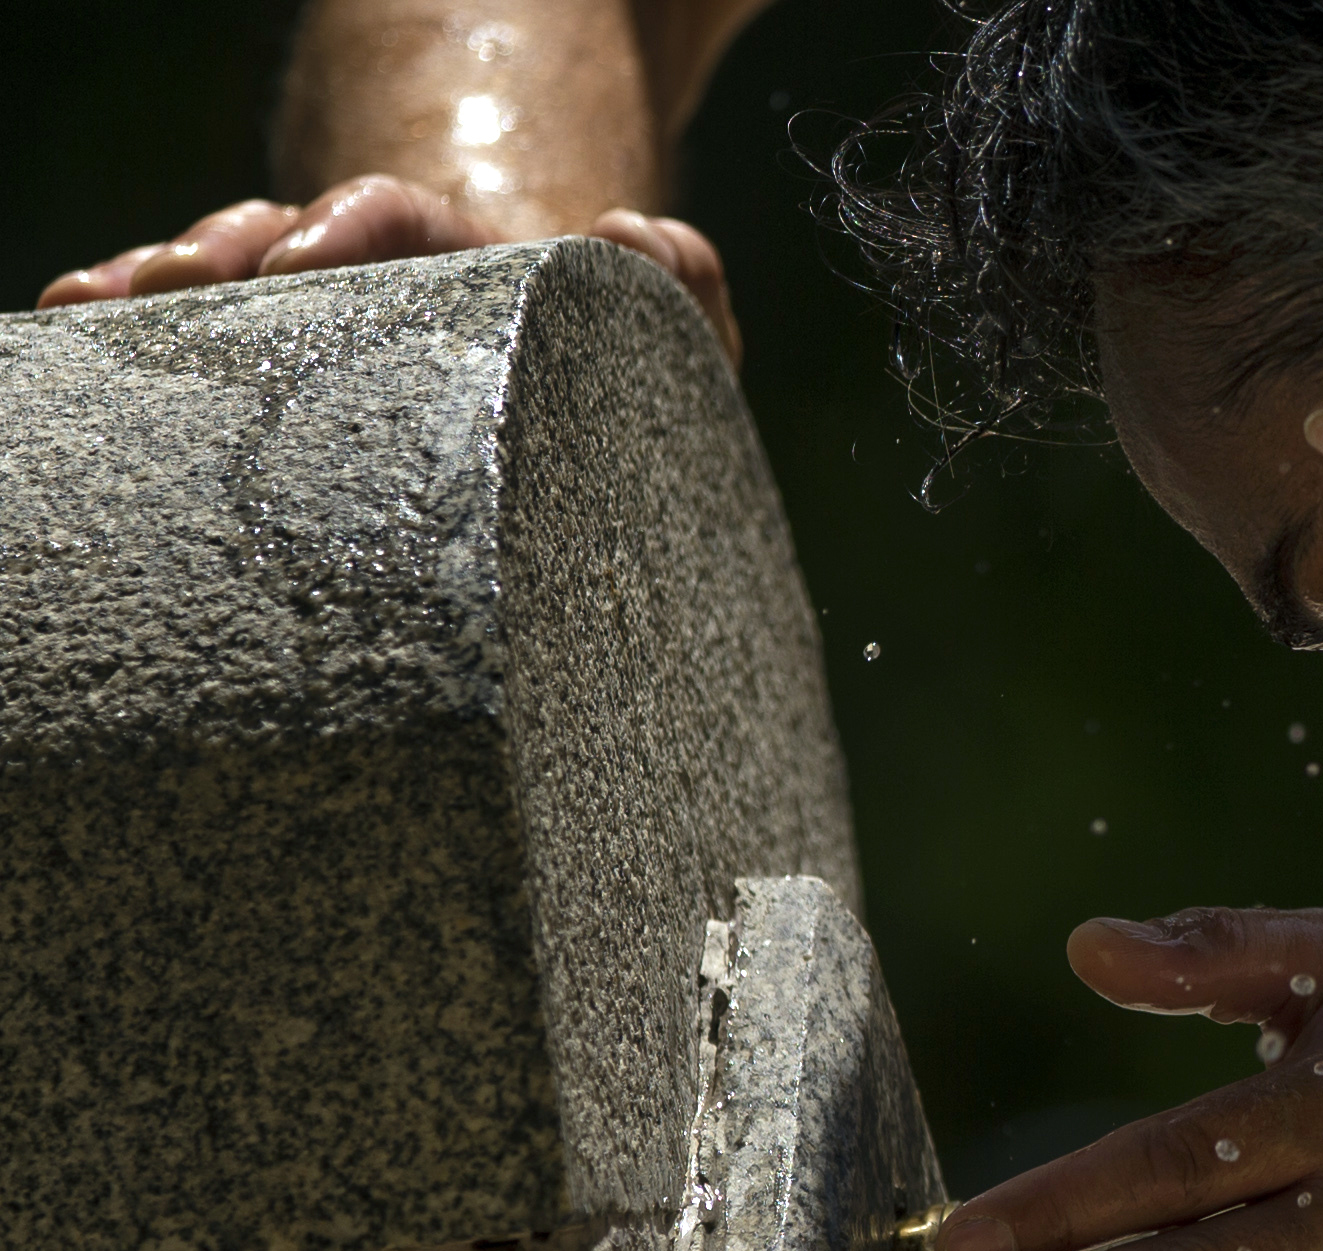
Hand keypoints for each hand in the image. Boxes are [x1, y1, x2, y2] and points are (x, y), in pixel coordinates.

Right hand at [36, 176, 742, 366]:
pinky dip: (136, 312)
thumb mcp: (672, 332)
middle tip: (178, 285)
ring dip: (163, 284)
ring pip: (230, 282)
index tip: (298, 257)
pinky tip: (74, 316)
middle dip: (223, 255)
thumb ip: (683, 285)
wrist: (575, 389)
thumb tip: (631, 236)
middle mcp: (379, 277)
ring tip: (97, 305)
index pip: (399, 224)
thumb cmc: (619, 366)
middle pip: (283, 243)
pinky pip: (205, 337)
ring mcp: (326, 319)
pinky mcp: (293, 369)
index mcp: (469, 262)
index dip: (347, 230)